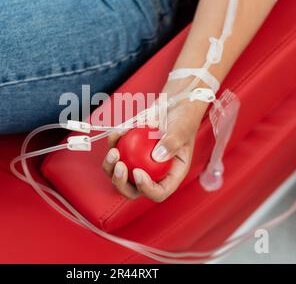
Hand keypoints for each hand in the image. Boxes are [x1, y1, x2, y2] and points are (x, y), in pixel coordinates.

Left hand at [102, 79, 208, 201]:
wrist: (174, 104)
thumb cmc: (185, 117)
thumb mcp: (183, 128)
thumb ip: (172, 142)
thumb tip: (157, 157)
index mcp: (171, 174)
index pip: (159, 192)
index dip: (146, 189)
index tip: (138, 172)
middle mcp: (154, 173)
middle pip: (133, 189)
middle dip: (121, 183)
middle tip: (119, 165)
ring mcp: (140, 163)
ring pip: (119, 174)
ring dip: (110, 166)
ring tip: (113, 150)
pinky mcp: (129, 151)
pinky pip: (116, 153)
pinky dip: (113, 144)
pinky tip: (117, 132)